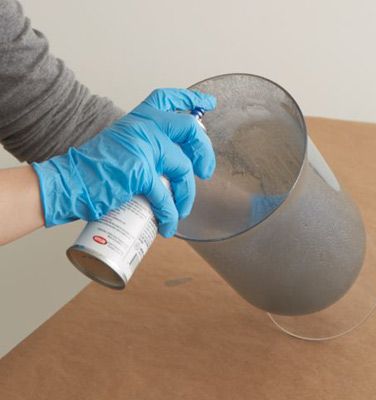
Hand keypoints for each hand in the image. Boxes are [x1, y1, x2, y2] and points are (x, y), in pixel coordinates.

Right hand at [32, 88, 216, 236]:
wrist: (69, 182)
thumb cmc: (94, 170)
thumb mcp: (123, 145)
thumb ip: (145, 146)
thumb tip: (170, 165)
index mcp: (139, 119)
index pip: (169, 99)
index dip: (191, 100)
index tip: (208, 105)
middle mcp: (144, 127)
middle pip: (189, 129)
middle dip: (204, 152)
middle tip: (205, 171)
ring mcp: (143, 147)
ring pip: (183, 167)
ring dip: (187, 194)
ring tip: (182, 210)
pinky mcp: (140, 171)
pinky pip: (166, 195)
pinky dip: (170, 214)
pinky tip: (168, 225)